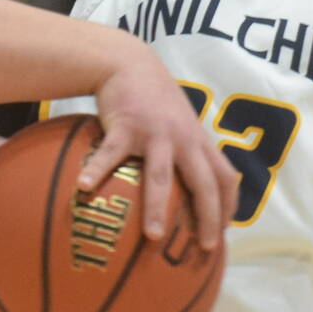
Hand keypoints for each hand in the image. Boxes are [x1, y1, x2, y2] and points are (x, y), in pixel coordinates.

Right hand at [81, 53, 237, 250]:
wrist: (130, 63)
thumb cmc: (154, 100)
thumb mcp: (181, 123)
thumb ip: (188, 151)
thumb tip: (188, 192)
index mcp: (199, 142)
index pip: (226, 178)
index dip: (229, 208)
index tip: (223, 235)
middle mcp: (184, 140)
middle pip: (203, 183)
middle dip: (207, 217)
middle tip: (205, 248)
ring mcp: (156, 133)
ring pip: (161, 175)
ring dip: (158, 207)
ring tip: (155, 236)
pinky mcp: (126, 126)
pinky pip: (111, 155)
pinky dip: (97, 172)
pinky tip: (83, 190)